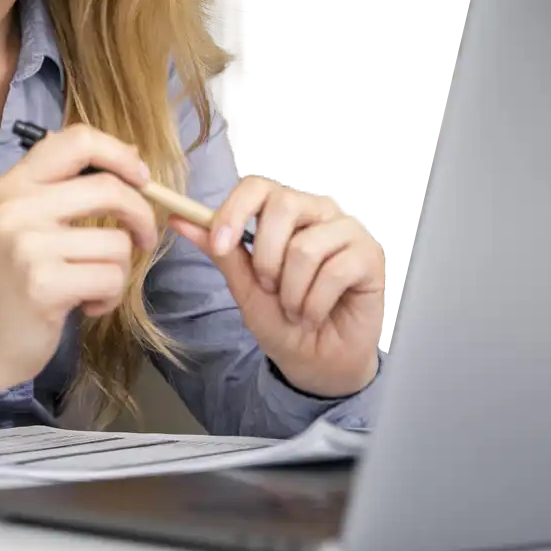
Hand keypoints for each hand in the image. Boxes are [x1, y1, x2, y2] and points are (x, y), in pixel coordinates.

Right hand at [0, 125, 158, 404]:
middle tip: (143, 238)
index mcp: (15, 183)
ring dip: (120, 270)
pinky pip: (111, 278)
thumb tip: (131, 157)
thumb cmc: (21, 276)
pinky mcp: (43, 284)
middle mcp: (17, 207)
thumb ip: (69, 186)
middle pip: (108, 188)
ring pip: (117, 242)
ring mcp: (28, 245)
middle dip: (140, 215)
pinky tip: (86, 304)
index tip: (141, 179)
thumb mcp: (31, 219)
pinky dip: (110, 296)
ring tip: (93, 284)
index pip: (78, 140)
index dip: (121, 155)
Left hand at [169, 177, 383, 398]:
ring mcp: (347, 231)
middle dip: (266, 258)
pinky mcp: (370, 256)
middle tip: (270, 289)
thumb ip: (222, 253)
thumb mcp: (245, 289)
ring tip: (296, 309)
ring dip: (292, 292)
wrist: (316, 364)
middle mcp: (318, 213)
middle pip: (284, 204)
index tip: (219, 245)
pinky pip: (334, 271)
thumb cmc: (285, 323)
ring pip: (305, 247)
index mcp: (285, 214)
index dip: (234, 211)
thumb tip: (180, 220)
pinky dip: (315, 304)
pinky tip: (316, 315)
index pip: (257, 186)